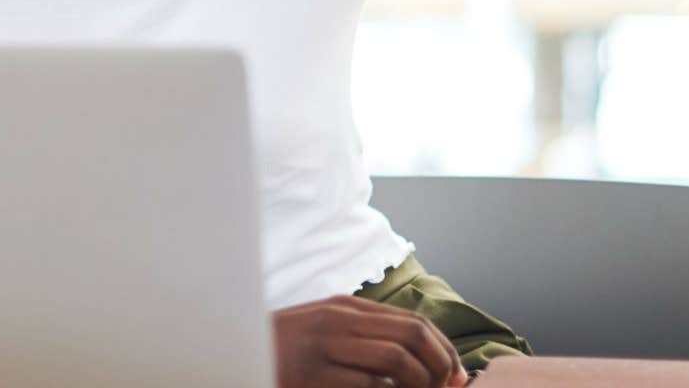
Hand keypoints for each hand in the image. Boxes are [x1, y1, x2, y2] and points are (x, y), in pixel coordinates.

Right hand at [272, 294, 468, 387]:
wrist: (232, 354)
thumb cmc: (283, 350)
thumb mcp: (323, 329)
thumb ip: (364, 334)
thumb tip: (422, 356)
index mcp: (344, 308)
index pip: (414, 323)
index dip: (445, 351)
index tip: (456, 376)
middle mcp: (337, 322)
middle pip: (411, 336)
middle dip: (440, 367)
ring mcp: (324, 349)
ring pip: (396, 361)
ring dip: (419, 385)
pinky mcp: (314, 378)